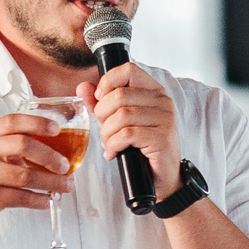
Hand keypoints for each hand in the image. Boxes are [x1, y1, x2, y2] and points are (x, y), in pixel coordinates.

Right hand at [0, 112, 75, 237]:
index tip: (57, 129)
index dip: (37, 123)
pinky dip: (39, 200)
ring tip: (65, 186)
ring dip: (51, 182)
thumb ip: (13, 148)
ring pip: (25, 176)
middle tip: (64, 165)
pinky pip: (20, 198)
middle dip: (50, 156)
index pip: (13, 121)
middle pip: (23, 145)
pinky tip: (47, 201)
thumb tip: (54, 151)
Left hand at [88, 62, 182, 196]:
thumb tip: (82, 87)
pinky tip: (114, 152)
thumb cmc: (140, 147)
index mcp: (154, 91)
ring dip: (107, 134)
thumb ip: (100, 103)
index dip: (108, 82)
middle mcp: (162, 101)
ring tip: (109, 144)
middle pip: (119, 95)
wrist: (161, 177)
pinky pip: (127, 135)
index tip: (100, 100)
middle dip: (102, 115)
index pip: (128, 70)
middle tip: (104, 131)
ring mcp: (165, 119)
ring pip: (121, 116)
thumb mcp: (118, 122)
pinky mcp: (162, 138)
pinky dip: (113, 145)